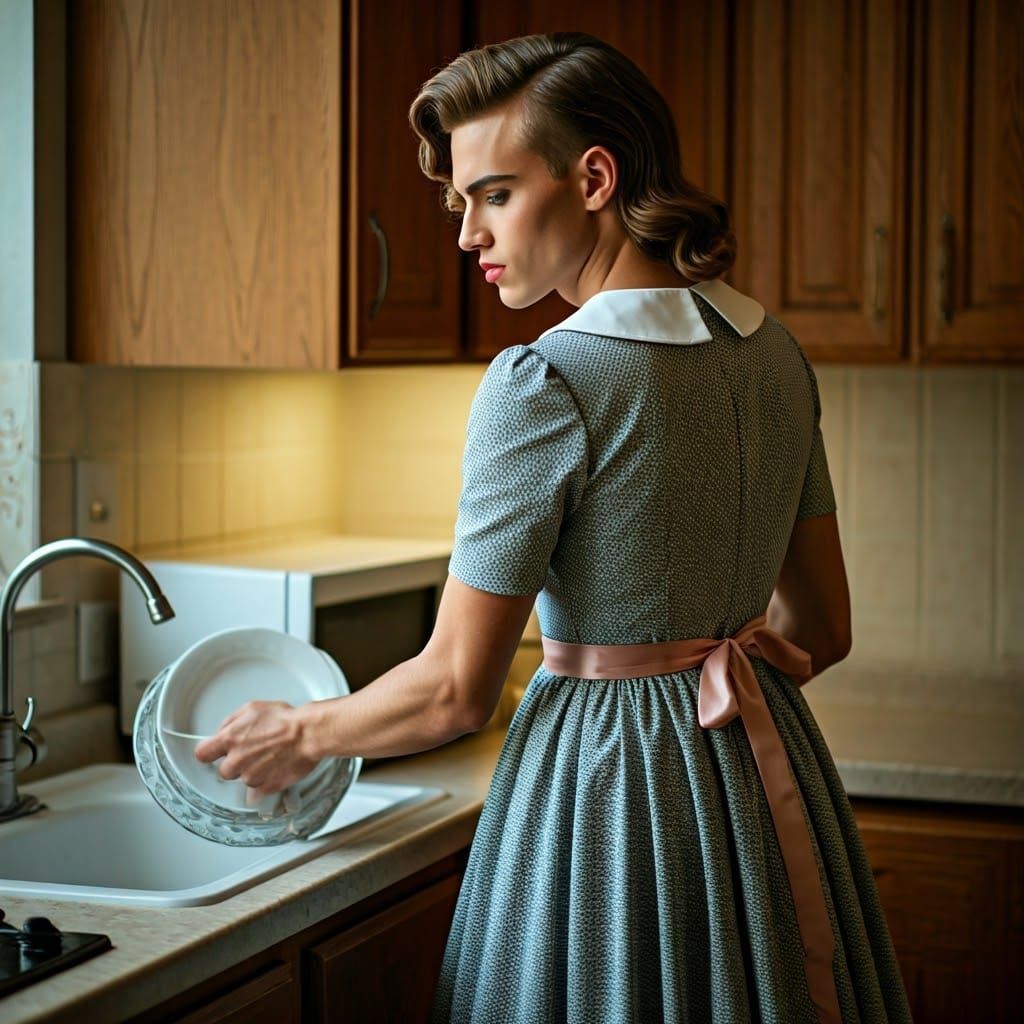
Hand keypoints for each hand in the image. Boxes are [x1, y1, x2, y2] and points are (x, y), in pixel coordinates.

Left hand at [193, 700, 319, 797]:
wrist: (307, 734)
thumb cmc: (285, 720)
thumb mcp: (253, 708)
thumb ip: (231, 722)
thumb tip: (223, 731)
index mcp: (229, 739)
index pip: (202, 754)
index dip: (209, 753)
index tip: (213, 752)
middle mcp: (236, 761)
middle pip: (223, 771)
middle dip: (235, 763)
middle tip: (251, 752)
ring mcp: (250, 777)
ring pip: (243, 779)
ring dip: (251, 771)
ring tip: (269, 757)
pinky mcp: (265, 787)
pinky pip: (258, 788)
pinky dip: (265, 780)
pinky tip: (275, 766)